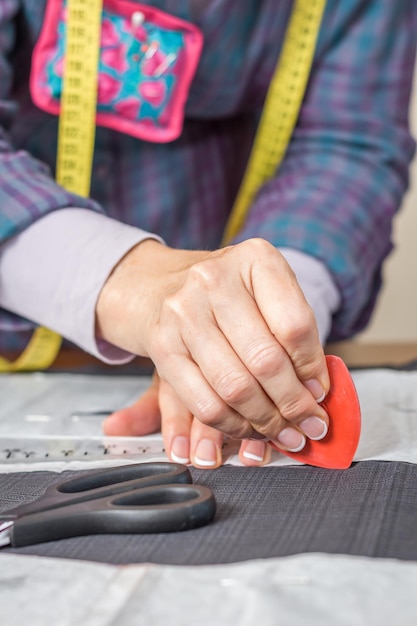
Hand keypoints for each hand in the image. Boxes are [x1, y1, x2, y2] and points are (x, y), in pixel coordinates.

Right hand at [97, 237, 329, 453]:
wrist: (159, 284)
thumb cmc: (223, 292)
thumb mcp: (266, 292)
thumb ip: (293, 334)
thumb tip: (315, 392)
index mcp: (255, 259)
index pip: (294, 326)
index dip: (312, 369)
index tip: (319, 392)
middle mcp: (215, 279)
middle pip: (265, 361)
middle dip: (293, 405)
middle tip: (309, 424)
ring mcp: (183, 311)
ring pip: (235, 387)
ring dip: (266, 421)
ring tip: (283, 431)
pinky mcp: (162, 345)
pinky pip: (204, 402)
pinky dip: (233, 426)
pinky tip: (248, 428)